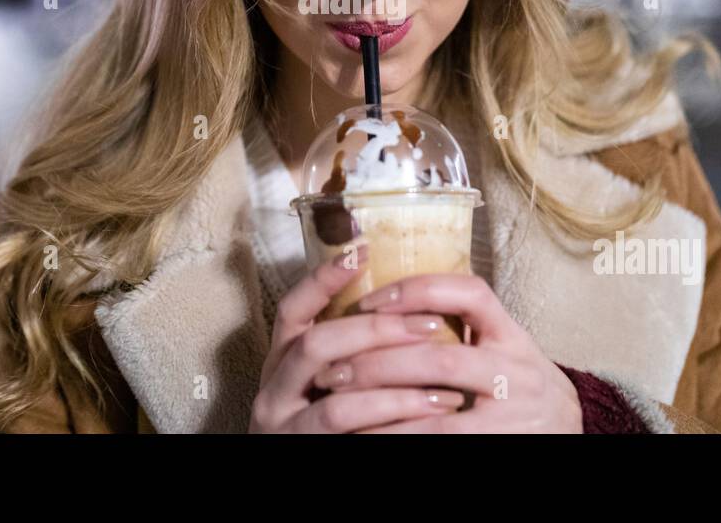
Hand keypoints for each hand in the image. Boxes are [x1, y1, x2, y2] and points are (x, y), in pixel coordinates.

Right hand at [247, 245, 470, 432]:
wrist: (302, 470)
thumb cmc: (326, 427)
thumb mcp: (324, 384)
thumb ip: (349, 350)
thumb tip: (409, 307)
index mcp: (280, 363)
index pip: (292, 310)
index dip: (322, 280)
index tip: (362, 250)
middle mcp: (274, 392)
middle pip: (316, 345)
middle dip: (375, 330)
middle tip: (429, 323)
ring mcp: (285, 428)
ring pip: (338, 400)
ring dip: (397, 389)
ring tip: (446, 386)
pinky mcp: (307, 453)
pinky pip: (350, 435)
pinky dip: (393, 422)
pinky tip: (430, 415)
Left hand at [313, 273, 583, 432]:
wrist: (568, 428)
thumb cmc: (519, 383)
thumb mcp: (504, 345)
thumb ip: (464, 325)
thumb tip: (387, 304)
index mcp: (512, 334)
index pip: (469, 294)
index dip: (416, 291)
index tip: (369, 301)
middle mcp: (517, 369)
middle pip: (440, 357)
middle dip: (378, 361)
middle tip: (334, 368)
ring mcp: (512, 413)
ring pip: (434, 405)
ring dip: (379, 404)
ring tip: (338, 402)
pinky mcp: (499, 444)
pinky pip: (440, 440)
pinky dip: (398, 435)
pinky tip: (366, 434)